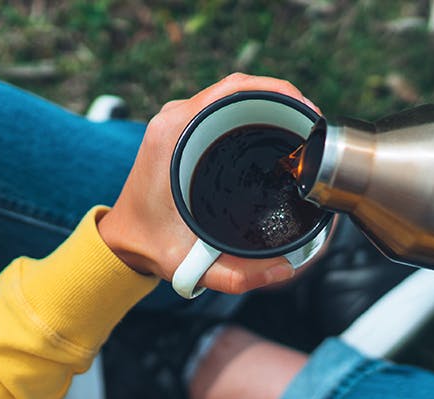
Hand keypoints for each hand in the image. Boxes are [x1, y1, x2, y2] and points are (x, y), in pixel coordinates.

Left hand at [97, 73, 318, 293]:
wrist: (122, 242)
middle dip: (281, 99)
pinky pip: (222, 107)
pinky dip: (251, 111)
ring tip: (299, 126)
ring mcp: (177, 121)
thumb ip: (238, 275)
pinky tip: (274, 130)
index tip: (305, 112)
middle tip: (311, 125)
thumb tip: (285, 268)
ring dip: (268, 103)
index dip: (276, 92)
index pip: (233, 91)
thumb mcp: (191, 266)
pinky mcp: (181, 129)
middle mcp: (174, 120)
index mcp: (174, 134)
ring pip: (232, 95)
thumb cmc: (150, 246)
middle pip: (238, 89)